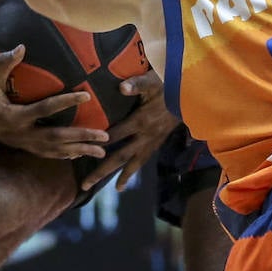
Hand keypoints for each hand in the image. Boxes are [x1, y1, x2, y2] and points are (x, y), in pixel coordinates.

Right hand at [0, 45, 108, 159]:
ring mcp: (20, 142)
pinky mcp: (20, 144)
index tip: (86, 94)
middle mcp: (19, 134)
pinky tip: (78, 154)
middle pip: (56, 139)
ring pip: (54, 151)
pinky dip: (64, 154)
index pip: (45, 109)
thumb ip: (3, 62)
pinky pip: (46, 153)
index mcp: (13, 117)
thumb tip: (20, 47)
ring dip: (78, 151)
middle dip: (82, 138)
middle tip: (106, 135)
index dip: (66, 101)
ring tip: (101, 151)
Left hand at [80, 69, 179, 191]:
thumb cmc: (167, 86)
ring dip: (116, 177)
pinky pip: (140, 162)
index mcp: (141, 121)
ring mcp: (151, 143)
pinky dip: (130, 173)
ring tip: (104, 189)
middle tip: (85, 185)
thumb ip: (137, 84)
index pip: (115, 135)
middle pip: (120, 158)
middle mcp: (145, 136)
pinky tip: (121, 184)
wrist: (190, 96)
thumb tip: (122, 87)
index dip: (99, 142)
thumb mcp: (152, 82)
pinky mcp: (155, 144)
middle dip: (101, 172)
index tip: (81, 152)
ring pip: (131, 164)